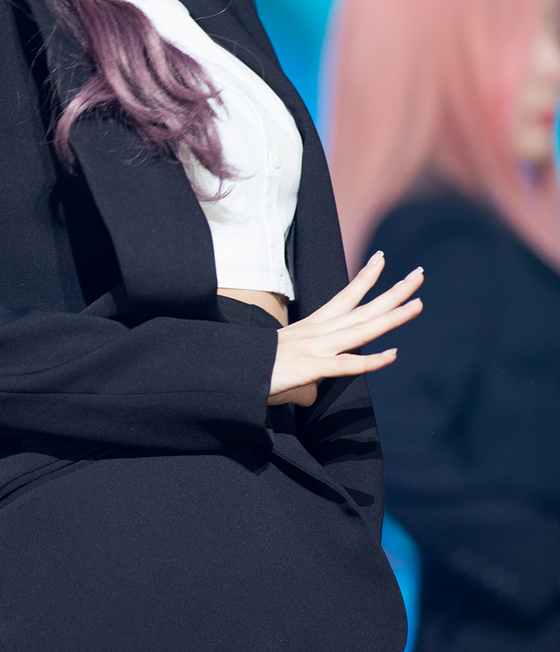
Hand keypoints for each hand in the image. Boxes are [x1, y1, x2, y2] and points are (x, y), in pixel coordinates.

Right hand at [267, 252, 422, 407]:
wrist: (233, 372)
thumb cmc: (257, 368)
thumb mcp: (288, 366)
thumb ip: (306, 377)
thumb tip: (312, 393)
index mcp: (314, 326)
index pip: (346, 297)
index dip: (366, 278)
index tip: (383, 258)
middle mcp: (319, 332)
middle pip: (363, 308)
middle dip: (394, 291)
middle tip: (419, 275)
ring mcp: (317, 348)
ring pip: (362, 330)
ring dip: (392, 317)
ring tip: (418, 304)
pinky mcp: (311, 368)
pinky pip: (347, 365)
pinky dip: (371, 361)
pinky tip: (393, 355)